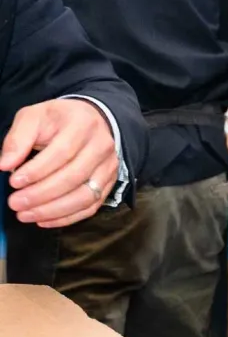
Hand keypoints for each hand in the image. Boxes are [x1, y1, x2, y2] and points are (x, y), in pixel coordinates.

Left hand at [2, 98, 118, 226]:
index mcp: (82, 125)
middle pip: (74, 177)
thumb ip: (18, 138)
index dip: (37, 171)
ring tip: (26, 215)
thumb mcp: (34, 117)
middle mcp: (101, 146)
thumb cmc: (58, 120)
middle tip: (15, 203)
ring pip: (85, 196)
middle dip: (41, 194)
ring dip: (53, 210)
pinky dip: (67, 217)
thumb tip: (5, 164)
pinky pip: (92, 206)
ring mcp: (108, 166)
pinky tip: (44, 219)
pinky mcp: (109, 182)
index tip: (14, 182)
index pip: (62, 152)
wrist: (91, 120)